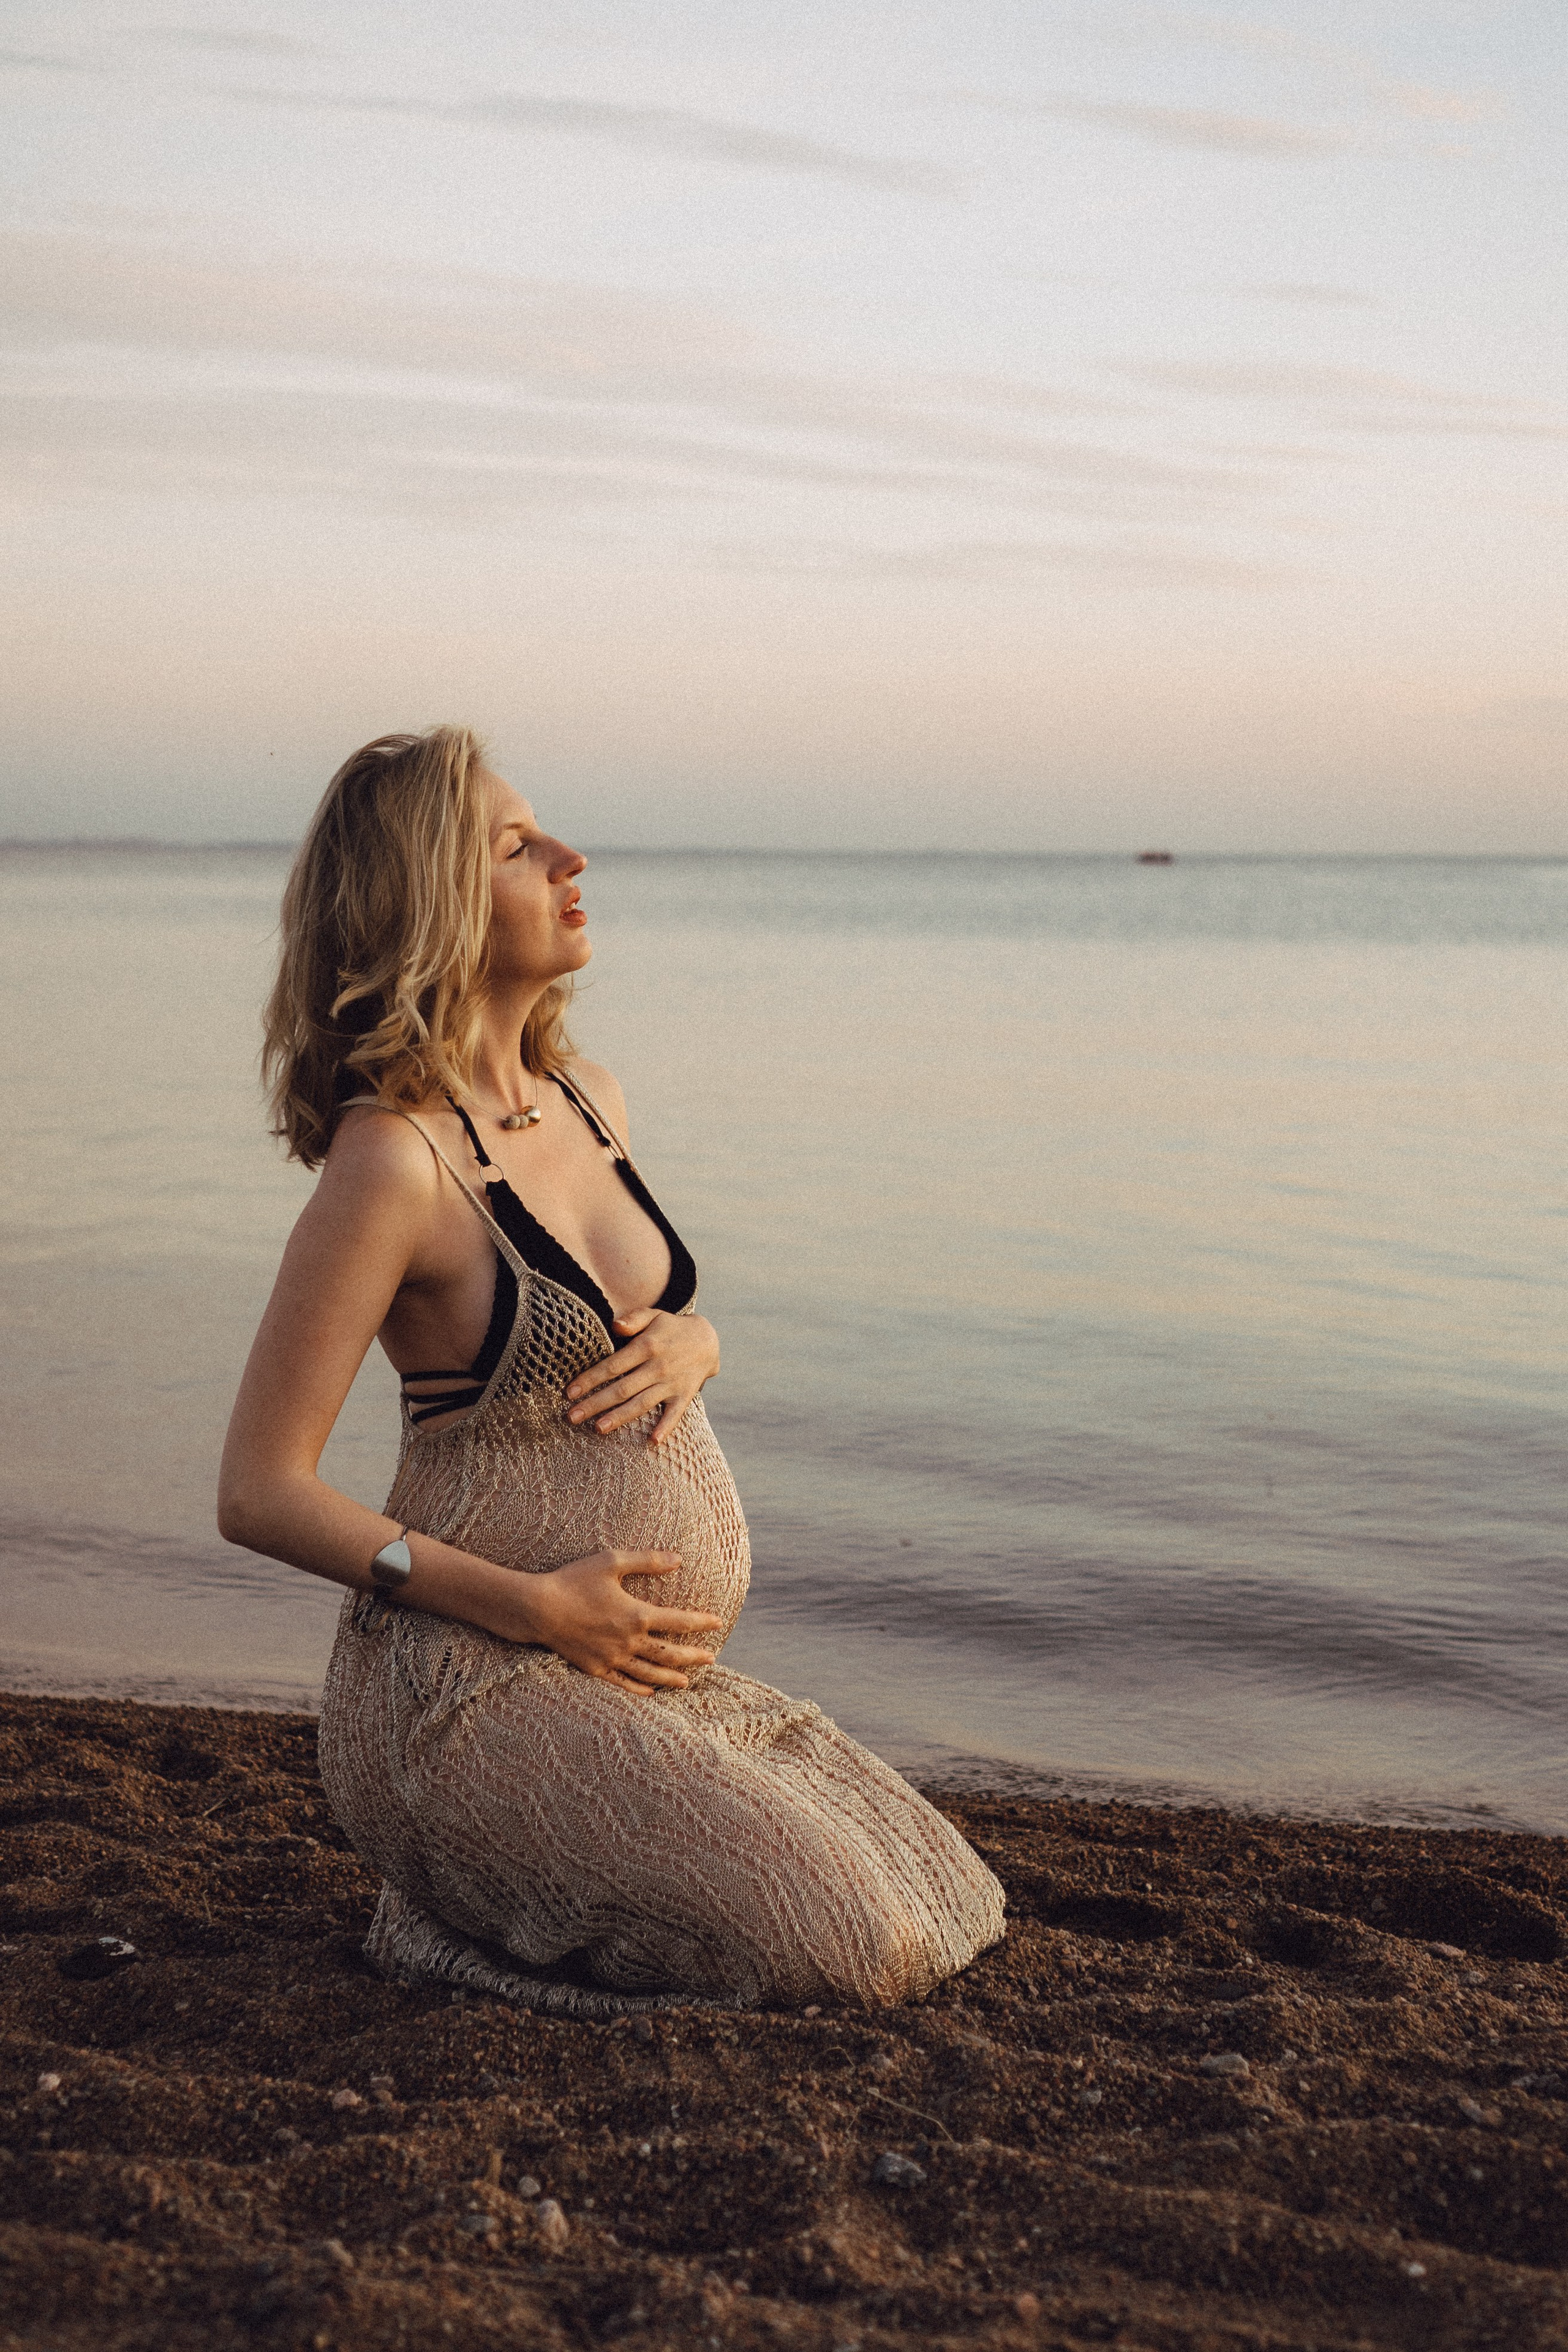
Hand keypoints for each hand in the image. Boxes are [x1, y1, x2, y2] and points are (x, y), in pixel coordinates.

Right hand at [509, 1549, 722, 1696]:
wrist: (538, 1609)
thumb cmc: (574, 1580)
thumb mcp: (612, 1562)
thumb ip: (647, 1561)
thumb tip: (679, 1559)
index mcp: (636, 1615)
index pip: (678, 1621)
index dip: (700, 1622)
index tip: (718, 1623)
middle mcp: (628, 1641)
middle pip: (668, 1653)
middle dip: (692, 1656)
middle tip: (711, 1659)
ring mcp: (611, 1658)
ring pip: (649, 1672)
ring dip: (671, 1677)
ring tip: (687, 1682)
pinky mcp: (595, 1668)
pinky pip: (623, 1682)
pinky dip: (639, 1688)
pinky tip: (650, 1691)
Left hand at [564, 1310, 719, 1447]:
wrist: (708, 1340)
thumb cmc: (670, 1328)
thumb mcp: (653, 1316)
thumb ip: (633, 1319)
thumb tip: (615, 1325)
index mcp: (647, 1346)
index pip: (613, 1366)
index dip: (591, 1379)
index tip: (570, 1392)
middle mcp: (658, 1367)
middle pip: (622, 1389)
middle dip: (595, 1403)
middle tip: (572, 1417)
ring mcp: (672, 1383)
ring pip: (642, 1403)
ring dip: (620, 1417)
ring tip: (598, 1429)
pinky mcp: (684, 1396)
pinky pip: (675, 1414)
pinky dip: (666, 1427)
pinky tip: (653, 1441)